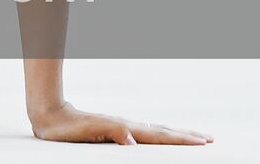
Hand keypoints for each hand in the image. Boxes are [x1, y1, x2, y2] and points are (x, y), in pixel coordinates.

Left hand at [29, 103, 212, 144]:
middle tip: (209, 139)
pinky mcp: (114, 130)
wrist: (51, 116)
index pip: (160, 136)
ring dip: (175, 135)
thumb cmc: (68, 128)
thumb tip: (133, 142)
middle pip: (163, 132)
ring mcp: (122, 128)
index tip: (203, 142)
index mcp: (125, 129)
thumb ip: (112, 133)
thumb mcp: (89, 131)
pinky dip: (158, 136)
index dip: (181, 140)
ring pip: (155, 132)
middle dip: (186, 136)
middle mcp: (127, 127)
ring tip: (192, 137)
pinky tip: (159, 138)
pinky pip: (144, 135)